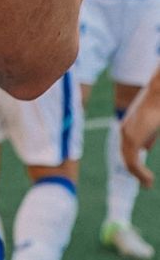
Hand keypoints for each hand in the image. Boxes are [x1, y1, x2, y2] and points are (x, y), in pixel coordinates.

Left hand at [121, 70, 159, 187]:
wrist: (158, 96)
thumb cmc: (158, 107)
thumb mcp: (152, 126)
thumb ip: (148, 137)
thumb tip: (144, 149)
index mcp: (129, 127)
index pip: (127, 149)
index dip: (134, 165)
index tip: (145, 177)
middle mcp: (125, 130)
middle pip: (126, 157)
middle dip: (135, 173)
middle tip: (147, 185)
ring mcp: (127, 134)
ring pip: (129, 162)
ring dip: (139, 175)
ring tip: (149, 183)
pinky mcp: (132, 138)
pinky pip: (132, 162)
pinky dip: (140, 174)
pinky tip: (149, 179)